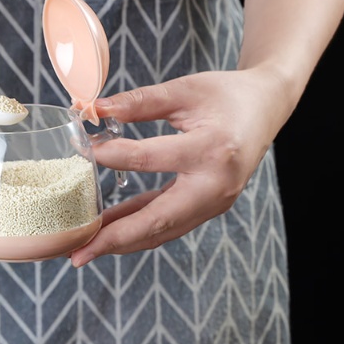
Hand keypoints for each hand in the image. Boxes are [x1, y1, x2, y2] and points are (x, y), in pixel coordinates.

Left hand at [70, 68, 293, 266]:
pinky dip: (137, 231)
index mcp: (212, 150)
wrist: (265, 110)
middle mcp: (215, 187)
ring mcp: (213, 205)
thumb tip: (97, 110)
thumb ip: (142, 101)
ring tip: (84, 251)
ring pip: (161, 232)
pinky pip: (166, 226)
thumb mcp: (186, 89)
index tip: (85, 153)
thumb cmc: (227, 96)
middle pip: (157, 220)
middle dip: (114, 239)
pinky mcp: (207, 210)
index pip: (151, 159)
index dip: (114, 156)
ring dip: (121, 243)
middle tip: (77, 254)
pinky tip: (108, 232)